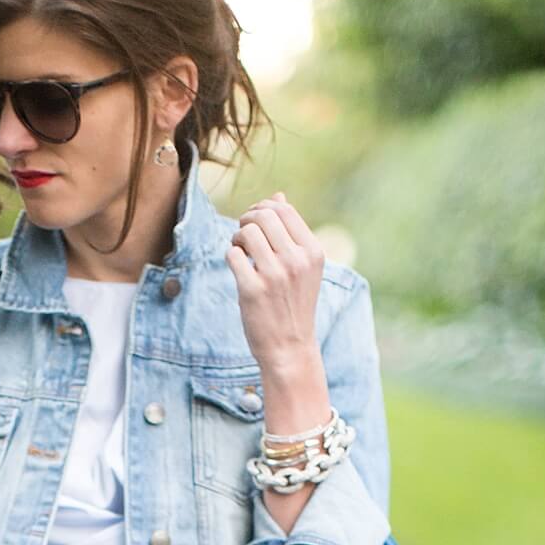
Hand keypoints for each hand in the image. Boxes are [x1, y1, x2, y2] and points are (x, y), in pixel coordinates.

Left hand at [225, 191, 323, 372]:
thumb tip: (278, 196)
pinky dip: (231, 257)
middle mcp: (297, 261)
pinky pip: (233, 255)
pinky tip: (238, 269)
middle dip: (247, 219)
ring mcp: (275, 275)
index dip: (263, 208)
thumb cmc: (293, 305)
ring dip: (237, 237)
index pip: (284, 209)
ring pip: (246, 232)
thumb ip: (291, 232)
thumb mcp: (303, 267)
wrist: (290, 349)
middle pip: (264, 216)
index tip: (255, 222)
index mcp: (313, 252)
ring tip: (241, 252)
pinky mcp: (253, 290)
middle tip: (243, 235)